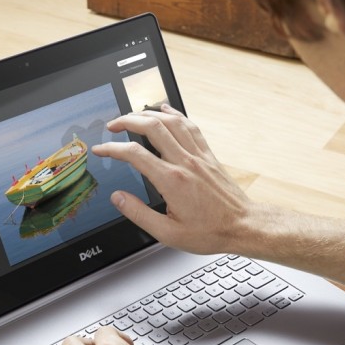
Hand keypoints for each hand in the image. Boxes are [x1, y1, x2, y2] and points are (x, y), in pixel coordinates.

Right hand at [91, 104, 251, 254]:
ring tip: (133, 116)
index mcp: (172, 181)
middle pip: (152, 127)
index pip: (135, 154)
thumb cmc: (210, 232)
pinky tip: (166, 110)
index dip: (113, 149)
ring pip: (171, 121)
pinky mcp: (209, 155)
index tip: (101, 150)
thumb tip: (118, 198)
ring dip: (149, 114)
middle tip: (112, 126)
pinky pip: (190, 127)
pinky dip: (175, 114)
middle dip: (127, 121)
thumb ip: (138, 214)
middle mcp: (185, 162)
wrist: (243, 226)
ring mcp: (199, 156)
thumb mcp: (167, 233)